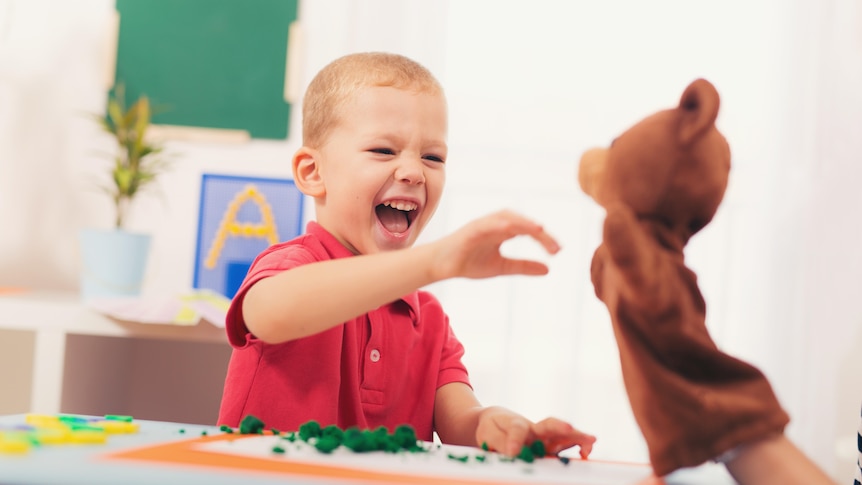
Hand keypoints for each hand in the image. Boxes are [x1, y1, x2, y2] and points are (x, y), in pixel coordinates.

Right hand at [430, 210, 559, 280]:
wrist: (441, 266)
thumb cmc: (469, 262)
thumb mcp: (502, 267)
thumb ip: (523, 266)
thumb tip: (548, 269)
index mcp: (504, 231)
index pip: (529, 231)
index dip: (544, 239)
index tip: (557, 252)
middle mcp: (496, 224)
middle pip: (522, 223)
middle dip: (539, 233)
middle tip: (554, 248)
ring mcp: (483, 225)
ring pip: (507, 218)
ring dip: (523, 222)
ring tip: (539, 230)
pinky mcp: (470, 230)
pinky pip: (486, 224)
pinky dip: (498, 224)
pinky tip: (510, 228)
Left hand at [475, 406, 595, 458]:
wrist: (496, 422)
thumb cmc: (492, 427)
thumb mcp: (489, 434)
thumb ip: (501, 442)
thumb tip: (514, 454)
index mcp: (515, 423)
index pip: (517, 429)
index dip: (516, 440)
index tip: (512, 452)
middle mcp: (534, 429)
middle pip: (548, 425)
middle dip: (558, 427)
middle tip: (568, 428)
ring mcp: (545, 437)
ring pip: (562, 435)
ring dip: (576, 437)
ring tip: (590, 440)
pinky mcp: (550, 446)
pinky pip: (565, 445)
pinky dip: (577, 446)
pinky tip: (584, 454)